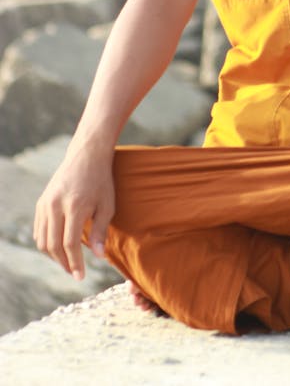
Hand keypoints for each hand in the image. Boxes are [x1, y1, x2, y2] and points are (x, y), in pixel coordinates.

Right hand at [34, 140, 114, 280]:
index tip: (81, 277)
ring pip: (43, 240)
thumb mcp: (107, 204)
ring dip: (54, 255)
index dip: (75, 263)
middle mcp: (55, 205)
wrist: (87, 155)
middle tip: (74, 272)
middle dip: (63, 263)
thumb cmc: (101, 180)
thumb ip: (101, 231)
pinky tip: (59, 247)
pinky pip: (39, 230)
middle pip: (53, 245)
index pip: (70, 244)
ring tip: (68, 261)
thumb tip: (99, 257)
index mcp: (74, 206)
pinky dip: (47, 242)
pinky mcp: (41, 202)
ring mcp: (45, 203)